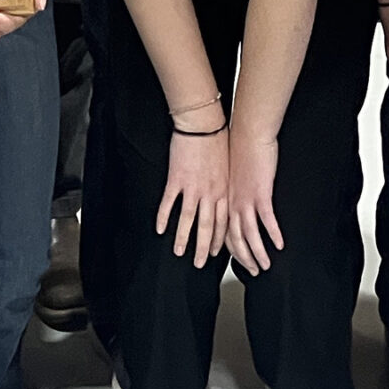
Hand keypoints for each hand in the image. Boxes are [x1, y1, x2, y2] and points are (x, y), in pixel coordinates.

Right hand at [157, 119, 230, 267]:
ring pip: (188, 220)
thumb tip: (224, 199)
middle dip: (203, 248)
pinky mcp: (177, 179)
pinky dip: (164, 218)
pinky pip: (169, 203)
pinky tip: (160, 229)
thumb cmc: (218, 140)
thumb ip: (225, 186)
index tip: (215, 253)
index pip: (223, 222)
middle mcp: (210, 192)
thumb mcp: (228, 167)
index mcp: (223, 190)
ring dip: (183, 238)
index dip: (219, 240)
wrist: (203, 124)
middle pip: (207, 227)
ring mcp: (193, 187)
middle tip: (199, 264)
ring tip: (179, 252)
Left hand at [224, 128, 282, 272]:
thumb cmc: (240, 147)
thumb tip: (240, 196)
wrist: (248, 133)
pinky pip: (266, 221)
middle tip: (254, 272)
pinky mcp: (261, 194)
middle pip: (235, 239)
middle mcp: (233, 203)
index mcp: (225, 199)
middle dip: (244, 259)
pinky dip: (272, 235)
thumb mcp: (231, 172)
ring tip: (266, 266)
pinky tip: (280, 245)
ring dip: (257, 253)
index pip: (224, 232)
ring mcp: (246, 200)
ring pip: (249, 235)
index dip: (230, 250)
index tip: (236, 262)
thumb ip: (235, 188)